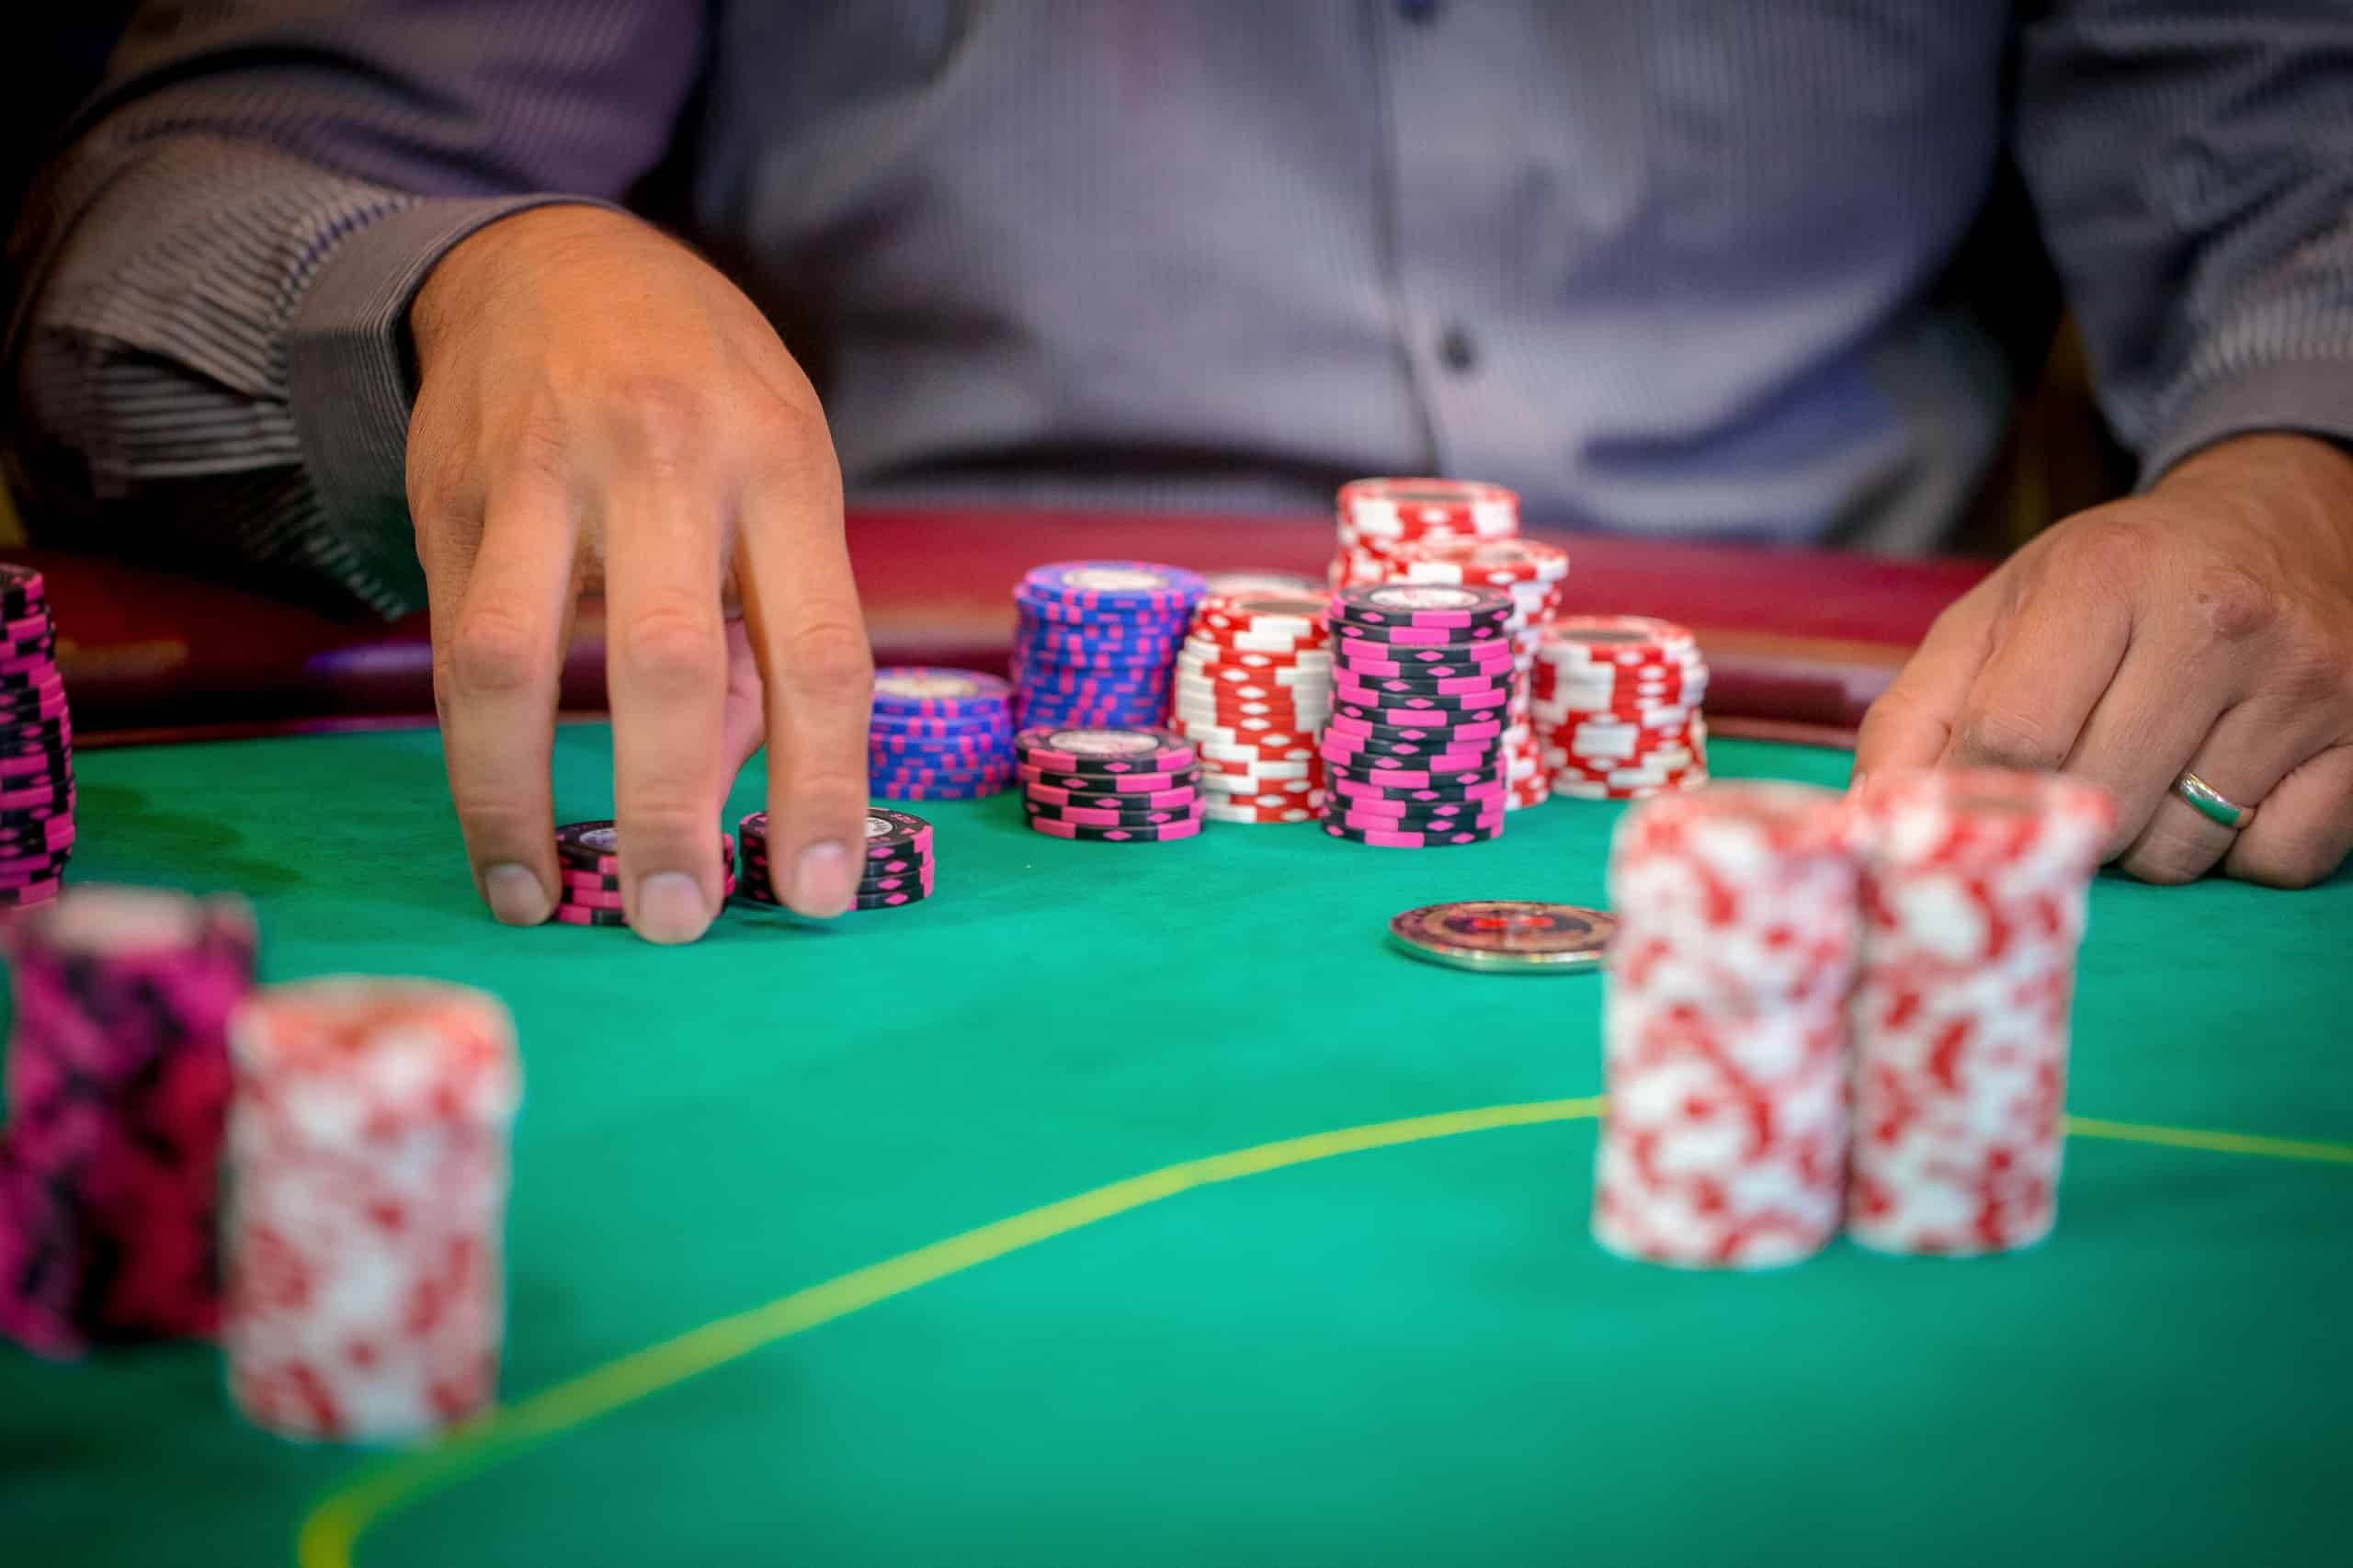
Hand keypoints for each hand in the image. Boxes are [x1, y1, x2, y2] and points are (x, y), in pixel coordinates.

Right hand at [408, 205, 871, 939]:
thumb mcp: (788, 467)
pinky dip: (472, 756)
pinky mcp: (445, 502)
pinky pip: (450, 650)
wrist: (549, 261)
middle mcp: (662, 465)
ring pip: (508, 663)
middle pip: (665, 661)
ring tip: (542, 902)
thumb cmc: (705, 389)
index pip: (822, 651)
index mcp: (781, 465)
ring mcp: (537, 479)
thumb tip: (741, 775)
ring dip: (519, 802)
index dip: (823, 784)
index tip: (817, 892)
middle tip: (677, 920)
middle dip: (670, 808)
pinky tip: (500, 831)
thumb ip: (775, 617)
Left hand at [1855, 433, 2352, 886]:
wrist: (2270, 525)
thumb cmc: (2109, 588)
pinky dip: (2239, 852)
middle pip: (2098, 805)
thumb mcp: (1994, 617)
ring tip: (2152, 764)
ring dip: (2146, 839)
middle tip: (2075, 770)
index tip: (1970, 800)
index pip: (2015, 740)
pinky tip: (2224, 784)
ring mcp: (2305, 681)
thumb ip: (1915, 716)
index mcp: (2105, 577)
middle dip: (2064, 816)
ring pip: (2183, 851)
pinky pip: (2277, 862)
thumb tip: (1870, 821)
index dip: (1977, 793)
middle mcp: (2218, 621)